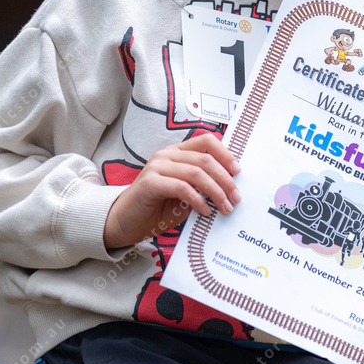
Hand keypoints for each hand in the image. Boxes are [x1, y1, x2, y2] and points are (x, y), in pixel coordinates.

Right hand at [103, 133, 240, 248]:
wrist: (125, 222)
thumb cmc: (156, 208)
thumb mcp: (185, 195)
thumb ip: (202, 186)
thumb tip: (229, 188)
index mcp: (176, 153)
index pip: (206, 141)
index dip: (225, 154)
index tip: (238, 171)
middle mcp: (167, 155)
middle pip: (205, 159)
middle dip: (226, 179)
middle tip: (236, 198)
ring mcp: (157, 167)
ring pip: (196, 172)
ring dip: (216, 192)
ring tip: (225, 207)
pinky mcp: (150, 182)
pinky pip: (182, 187)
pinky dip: (198, 200)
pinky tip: (205, 211)